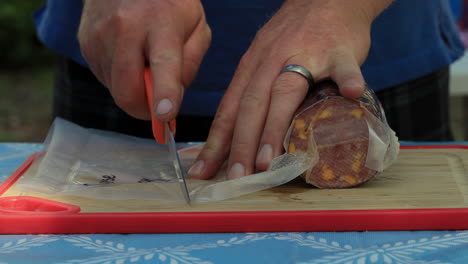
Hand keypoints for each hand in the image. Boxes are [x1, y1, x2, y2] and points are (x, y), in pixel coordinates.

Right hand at [78, 0, 210, 120]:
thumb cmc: (169, 5)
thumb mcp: (196, 26)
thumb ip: (191, 64)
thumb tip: (172, 100)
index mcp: (160, 23)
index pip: (163, 64)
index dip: (164, 93)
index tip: (165, 116)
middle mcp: (125, 29)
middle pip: (127, 91)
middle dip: (144, 110)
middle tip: (159, 107)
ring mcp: (99, 37)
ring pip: (115, 90)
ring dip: (132, 90)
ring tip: (143, 64)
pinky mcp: (85, 44)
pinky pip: (104, 79)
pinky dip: (119, 79)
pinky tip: (128, 58)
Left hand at [189, 0, 391, 178]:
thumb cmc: (293, 37)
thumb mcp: (263, 59)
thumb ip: (253, 93)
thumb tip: (238, 137)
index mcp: (251, 68)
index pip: (229, 109)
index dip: (216, 142)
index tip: (205, 171)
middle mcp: (271, 61)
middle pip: (251, 106)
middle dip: (242, 145)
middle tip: (238, 177)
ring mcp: (305, 54)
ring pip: (286, 92)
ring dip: (275, 128)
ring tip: (270, 161)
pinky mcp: (338, 50)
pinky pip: (344, 66)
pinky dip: (349, 79)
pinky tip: (352, 94)